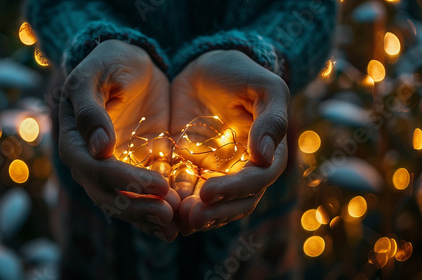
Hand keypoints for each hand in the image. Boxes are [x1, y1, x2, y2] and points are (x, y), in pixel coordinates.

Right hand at [58, 40, 178, 240]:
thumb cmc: (109, 63)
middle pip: (109, 196)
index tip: (158, 185)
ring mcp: (115, 169)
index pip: (95, 170)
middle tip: (169, 215)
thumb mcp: (96, 75)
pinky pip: (144, 196)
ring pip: (126, 204)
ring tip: (174, 227)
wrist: (131, 64)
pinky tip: (177, 223)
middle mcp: (91, 163)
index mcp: (76, 141)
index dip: (125, 181)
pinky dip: (158, 212)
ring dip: (148, 218)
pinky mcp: (138, 168)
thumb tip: (98, 148)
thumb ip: (91, 109)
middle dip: (138, 209)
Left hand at [170, 50, 289, 234]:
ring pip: (211, 204)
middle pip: (235, 202)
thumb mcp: (264, 88)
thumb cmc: (240, 73)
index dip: (235, 190)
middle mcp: (243, 168)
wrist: (205, 67)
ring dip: (196, 215)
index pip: (257, 180)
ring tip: (176, 218)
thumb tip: (264, 156)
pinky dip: (177, 201)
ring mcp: (216, 171)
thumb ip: (271, 119)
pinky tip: (162, 204)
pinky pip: (185, 190)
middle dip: (215, 212)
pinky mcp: (190, 166)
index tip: (208, 191)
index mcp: (266, 153)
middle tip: (190, 217)